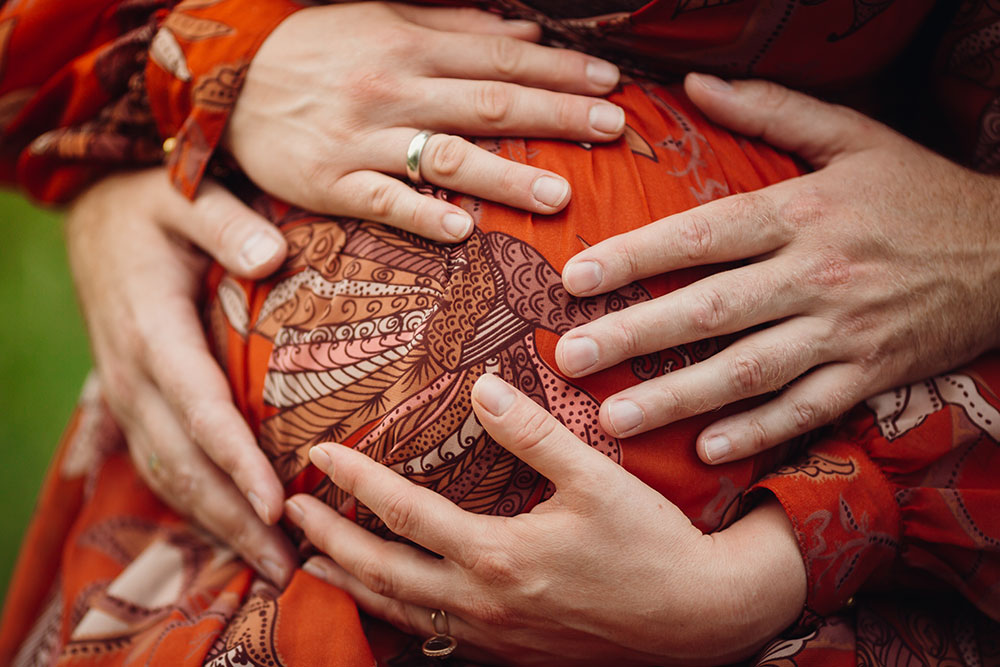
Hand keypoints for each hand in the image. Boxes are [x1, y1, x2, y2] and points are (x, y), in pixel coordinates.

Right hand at [66, 169, 296, 584]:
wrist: (96, 217)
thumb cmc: (154, 205)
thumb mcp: (186, 196)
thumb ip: (225, 223)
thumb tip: (272, 256)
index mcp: (152, 329)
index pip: (198, 408)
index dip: (235, 461)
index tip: (275, 505)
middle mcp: (132, 373)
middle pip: (182, 462)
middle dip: (233, 519)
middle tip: (288, 566)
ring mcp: (124, 392)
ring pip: (165, 473)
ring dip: (215, 524)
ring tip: (269, 566)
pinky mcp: (129, 398)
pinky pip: (154, 462)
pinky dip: (189, 502)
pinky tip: (223, 533)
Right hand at [226, 2, 624, 241]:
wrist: (228, 79)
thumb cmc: (318, 48)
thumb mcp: (383, 17)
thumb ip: (456, 25)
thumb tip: (526, 36)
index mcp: (409, 43)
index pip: (499, 58)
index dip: (558, 73)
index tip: (610, 86)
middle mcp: (392, 88)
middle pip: (487, 103)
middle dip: (555, 116)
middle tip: (613, 131)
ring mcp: (361, 139)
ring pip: (444, 157)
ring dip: (504, 176)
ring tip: (559, 195)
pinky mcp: (330, 182)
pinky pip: (382, 201)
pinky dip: (422, 215)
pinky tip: (463, 231)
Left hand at [285, 375, 804, 664]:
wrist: (701, 620)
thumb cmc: (652, 544)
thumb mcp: (596, 479)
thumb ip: (533, 433)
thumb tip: (480, 387)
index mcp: (497, 554)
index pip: (403, 513)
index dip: (355, 482)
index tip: (318, 455)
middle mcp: (483, 602)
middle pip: (381, 572)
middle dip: (328, 541)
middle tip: (288, 514)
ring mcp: (494, 636)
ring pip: (400, 613)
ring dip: (350, 586)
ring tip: (312, 564)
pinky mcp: (513, 654)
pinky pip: (434, 638)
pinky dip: (396, 617)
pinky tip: (390, 604)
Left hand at [556, 74, 999, 463]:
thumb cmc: (918, 192)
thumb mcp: (853, 135)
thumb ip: (771, 110)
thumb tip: (694, 82)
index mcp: (801, 212)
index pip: (702, 236)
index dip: (635, 256)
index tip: (575, 279)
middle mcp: (815, 275)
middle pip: (711, 310)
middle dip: (635, 335)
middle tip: (569, 358)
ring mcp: (843, 332)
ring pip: (748, 371)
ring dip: (678, 397)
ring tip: (615, 417)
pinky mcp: (869, 374)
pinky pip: (806, 409)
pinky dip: (757, 430)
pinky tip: (705, 449)